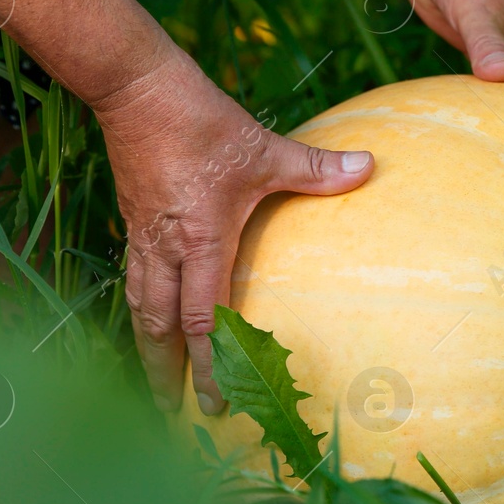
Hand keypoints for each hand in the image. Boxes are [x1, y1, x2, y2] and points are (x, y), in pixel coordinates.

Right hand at [94, 48, 371, 413]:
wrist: (136, 90)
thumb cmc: (201, 121)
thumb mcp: (263, 147)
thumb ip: (316, 168)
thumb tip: (369, 166)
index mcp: (199, 241)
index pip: (205, 320)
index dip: (210, 365)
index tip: (215, 402)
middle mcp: (165, 249)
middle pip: (161, 328)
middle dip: (166, 374)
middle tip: (173, 414)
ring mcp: (143, 237)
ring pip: (141, 307)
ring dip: (149, 349)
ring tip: (155, 384)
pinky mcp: (134, 222)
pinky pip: (136, 281)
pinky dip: (143, 311)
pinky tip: (151, 322)